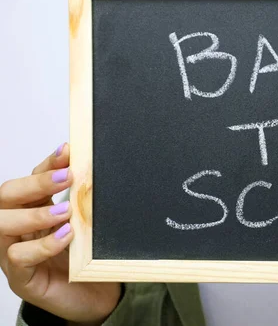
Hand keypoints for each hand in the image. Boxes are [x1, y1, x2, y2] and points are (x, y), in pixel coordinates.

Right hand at [0, 143, 120, 323]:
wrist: (96, 297)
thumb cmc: (88, 259)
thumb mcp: (88, 224)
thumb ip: (84, 202)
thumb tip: (94, 170)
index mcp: (32, 210)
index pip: (31, 180)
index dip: (46, 164)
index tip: (68, 152)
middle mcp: (17, 228)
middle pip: (8, 196)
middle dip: (37, 183)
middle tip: (68, 177)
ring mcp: (13, 252)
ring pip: (4, 223)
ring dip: (36, 213)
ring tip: (66, 211)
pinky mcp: (21, 277)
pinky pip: (19, 256)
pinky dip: (43, 244)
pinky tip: (65, 236)